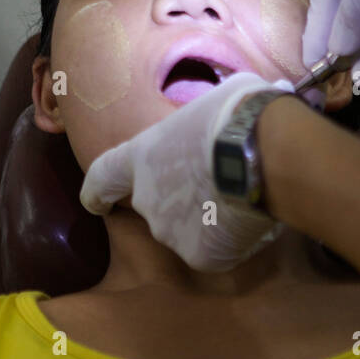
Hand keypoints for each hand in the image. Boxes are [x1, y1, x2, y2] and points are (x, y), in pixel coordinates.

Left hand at [79, 72, 294, 272]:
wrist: (263, 155)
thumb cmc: (237, 116)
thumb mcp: (209, 102)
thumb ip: (198, 123)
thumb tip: (217, 122)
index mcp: (140, 157)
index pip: (103, 179)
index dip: (97, 192)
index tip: (97, 203)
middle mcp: (147, 199)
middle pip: (158, 206)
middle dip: (181, 199)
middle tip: (217, 182)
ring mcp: (172, 232)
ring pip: (189, 230)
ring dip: (208, 218)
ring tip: (243, 195)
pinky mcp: (201, 256)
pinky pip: (217, 250)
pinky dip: (232, 238)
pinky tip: (252, 216)